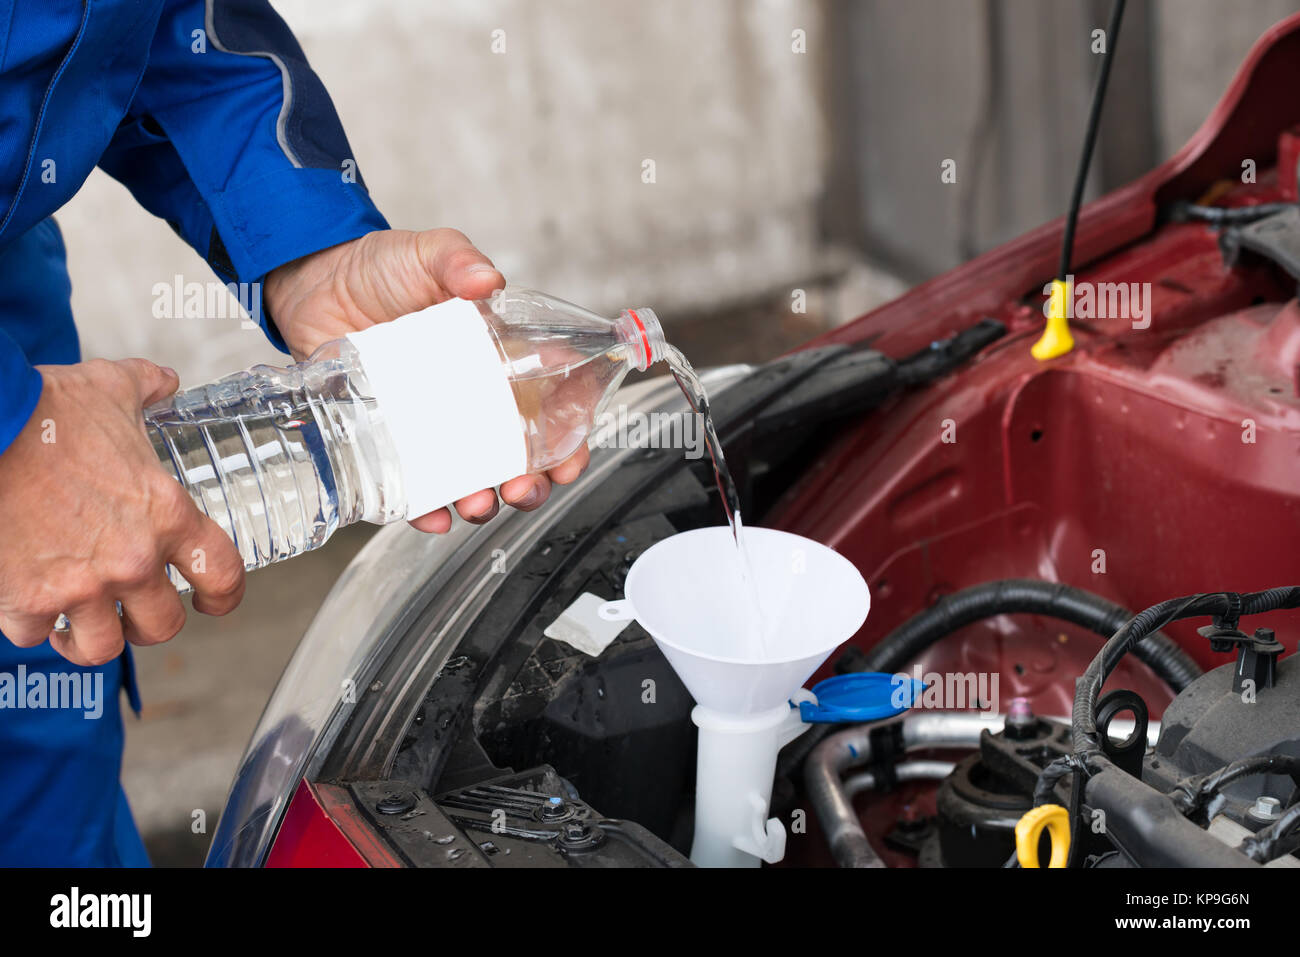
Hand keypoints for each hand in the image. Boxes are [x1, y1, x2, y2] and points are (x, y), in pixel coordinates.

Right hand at [0, 360, 244, 665]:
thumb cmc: (42, 409)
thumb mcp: (110, 387)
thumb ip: (146, 387)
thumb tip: (163, 383)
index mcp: (166, 513)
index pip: (222, 575)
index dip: (223, 596)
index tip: (211, 602)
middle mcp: (132, 558)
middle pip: (163, 626)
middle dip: (149, 622)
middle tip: (132, 610)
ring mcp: (80, 585)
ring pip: (103, 647)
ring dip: (92, 636)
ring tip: (80, 622)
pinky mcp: (25, 599)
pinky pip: (35, 634)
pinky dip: (31, 623)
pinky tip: (27, 601)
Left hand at [264, 228, 587, 532]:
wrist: (314, 283)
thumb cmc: (379, 268)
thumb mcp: (426, 253)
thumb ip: (458, 259)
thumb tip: (488, 279)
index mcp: (498, 360)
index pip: (550, 405)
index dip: (568, 438)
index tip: (569, 458)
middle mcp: (473, 399)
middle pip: (518, 455)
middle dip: (530, 482)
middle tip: (523, 488)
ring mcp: (434, 424)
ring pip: (472, 479)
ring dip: (484, 502)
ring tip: (479, 503)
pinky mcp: (393, 440)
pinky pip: (414, 487)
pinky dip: (426, 510)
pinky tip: (431, 516)